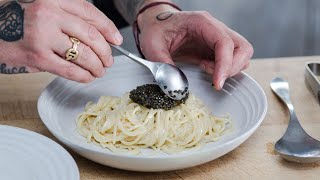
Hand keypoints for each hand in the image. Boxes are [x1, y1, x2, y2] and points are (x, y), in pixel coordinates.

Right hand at [0, 0, 122, 81]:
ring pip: (83, 54)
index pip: (90, 13)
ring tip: (100, 70)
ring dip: (97, 66)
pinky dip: (83, 76)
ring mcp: (42, 36)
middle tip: (109, 60)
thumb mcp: (43, 10)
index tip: (117, 39)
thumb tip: (100, 36)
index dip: (108, 28)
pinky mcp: (37, 57)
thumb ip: (69, 18)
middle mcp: (48, 14)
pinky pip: (69, 69)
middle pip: (91, 35)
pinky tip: (87, 77)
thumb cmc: (18, 21)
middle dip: (105, 51)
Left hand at [137, 4, 252, 89]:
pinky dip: (225, 69)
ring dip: (230, 69)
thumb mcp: (152, 45)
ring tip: (207, 71)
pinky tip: (207, 70)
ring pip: (241, 54)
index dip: (225, 64)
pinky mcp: (215, 48)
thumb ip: (163, 64)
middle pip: (243, 47)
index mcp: (201, 22)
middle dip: (232, 68)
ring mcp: (217, 38)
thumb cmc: (156, 29)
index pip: (225, 42)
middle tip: (214, 78)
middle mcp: (215, 28)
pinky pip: (232, 59)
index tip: (217, 83)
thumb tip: (176, 86)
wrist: (157, 24)